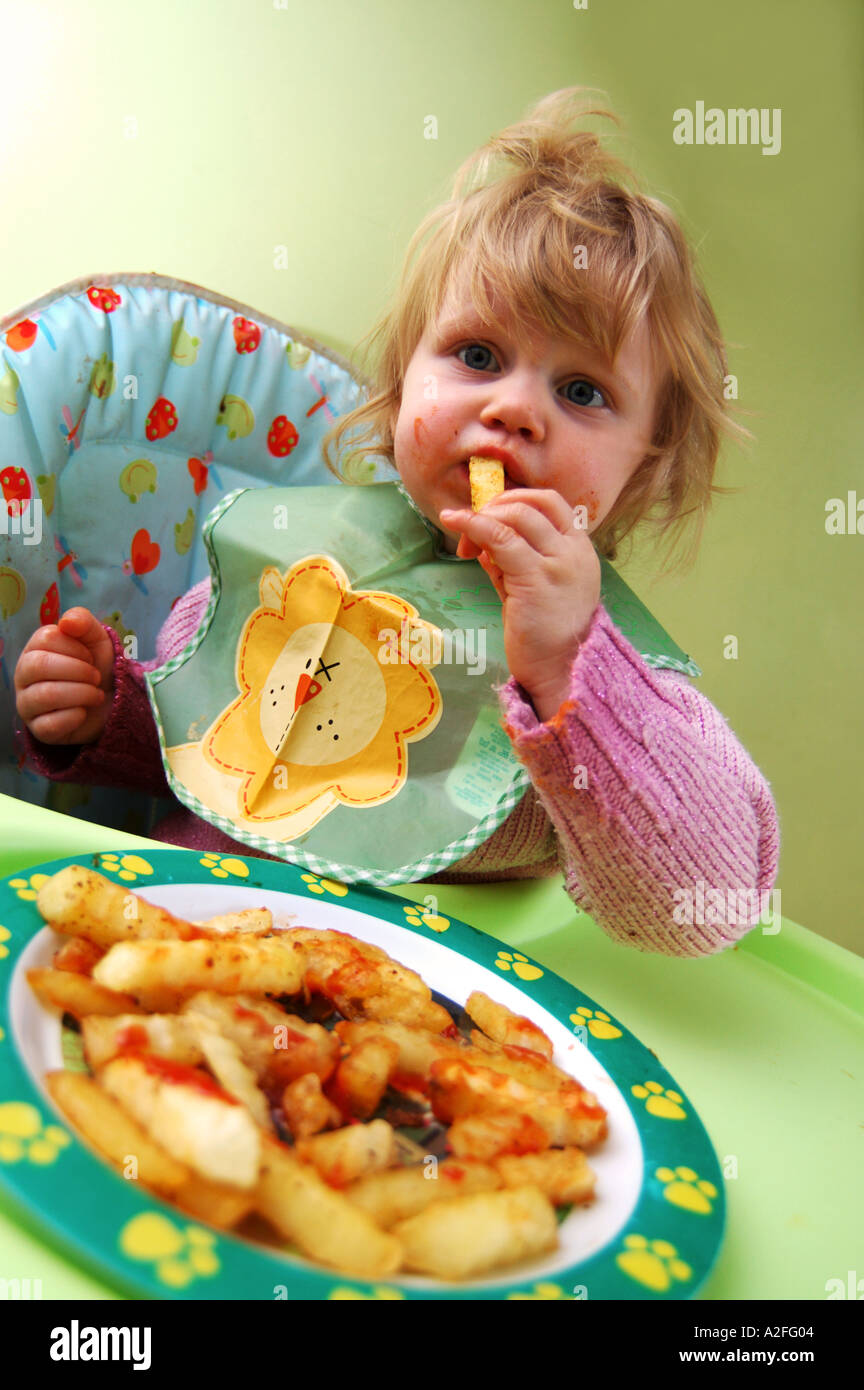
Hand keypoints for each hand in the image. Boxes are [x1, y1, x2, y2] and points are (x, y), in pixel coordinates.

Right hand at [15, 607, 115, 744]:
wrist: (112, 702)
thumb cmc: (97, 667)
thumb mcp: (96, 639)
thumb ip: (83, 622)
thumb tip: (66, 622)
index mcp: (34, 649)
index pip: (45, 638)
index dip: (76, 648)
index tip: (90, 658)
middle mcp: (24, 675)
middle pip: (39, 665)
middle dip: (78, 670)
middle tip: (96, 677)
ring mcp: (27, 704)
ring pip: (45, 695)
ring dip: (82, 693)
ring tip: (96, 694)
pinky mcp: (38, 730)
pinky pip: (50, 724)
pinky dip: (76, 716)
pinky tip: (84, 712)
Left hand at [440, 490, 599, 720]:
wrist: (560, 672)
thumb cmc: (546, 636)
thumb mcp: (533, 589)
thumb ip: (513, 562)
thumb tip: (485, 542)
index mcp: (580, 550)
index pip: (550, 502)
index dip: (515, 499)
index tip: (489, 517)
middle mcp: (574, 551)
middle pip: (532, 502)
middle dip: (495, 505)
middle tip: (471, 527)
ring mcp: (558, 563)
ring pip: (516, 516)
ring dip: (483, 518)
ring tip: (464, 540)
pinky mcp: (536, 579)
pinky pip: (501, 538)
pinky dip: (474, 526)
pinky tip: (455, 525)